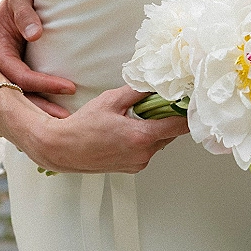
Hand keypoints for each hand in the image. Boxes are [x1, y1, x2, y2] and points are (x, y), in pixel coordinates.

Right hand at [0, 0, 75, 117]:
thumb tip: (35, 34)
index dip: (43, 84)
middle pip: (21, 94)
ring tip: (69, 120)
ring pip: (25, 96)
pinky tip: (63, 107)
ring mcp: (10, 70)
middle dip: (43, 108)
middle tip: (69, 120)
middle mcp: (0, 66)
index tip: (69, 87)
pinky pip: (31, 90)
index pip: (20, 76)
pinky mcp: (20, 70)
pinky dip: (45, 99)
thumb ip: (25, 13)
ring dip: (45, 108)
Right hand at [23, 87, 188, 173]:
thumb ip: (137, 91)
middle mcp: (143, 154)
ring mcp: (138, 163)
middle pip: (170, 133)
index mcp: (141, 137)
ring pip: (159, 141)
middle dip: (166, 117)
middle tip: (155, 103)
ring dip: (154, 128)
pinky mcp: (131, 168)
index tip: (188, 101)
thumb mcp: (112, 100)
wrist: (62, 149)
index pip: (179, 126)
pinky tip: (128, 129)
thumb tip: (156, 83)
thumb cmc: (83, 126)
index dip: (186, 112)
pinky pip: (147, 150)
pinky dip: (144, 138)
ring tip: (135, 116)